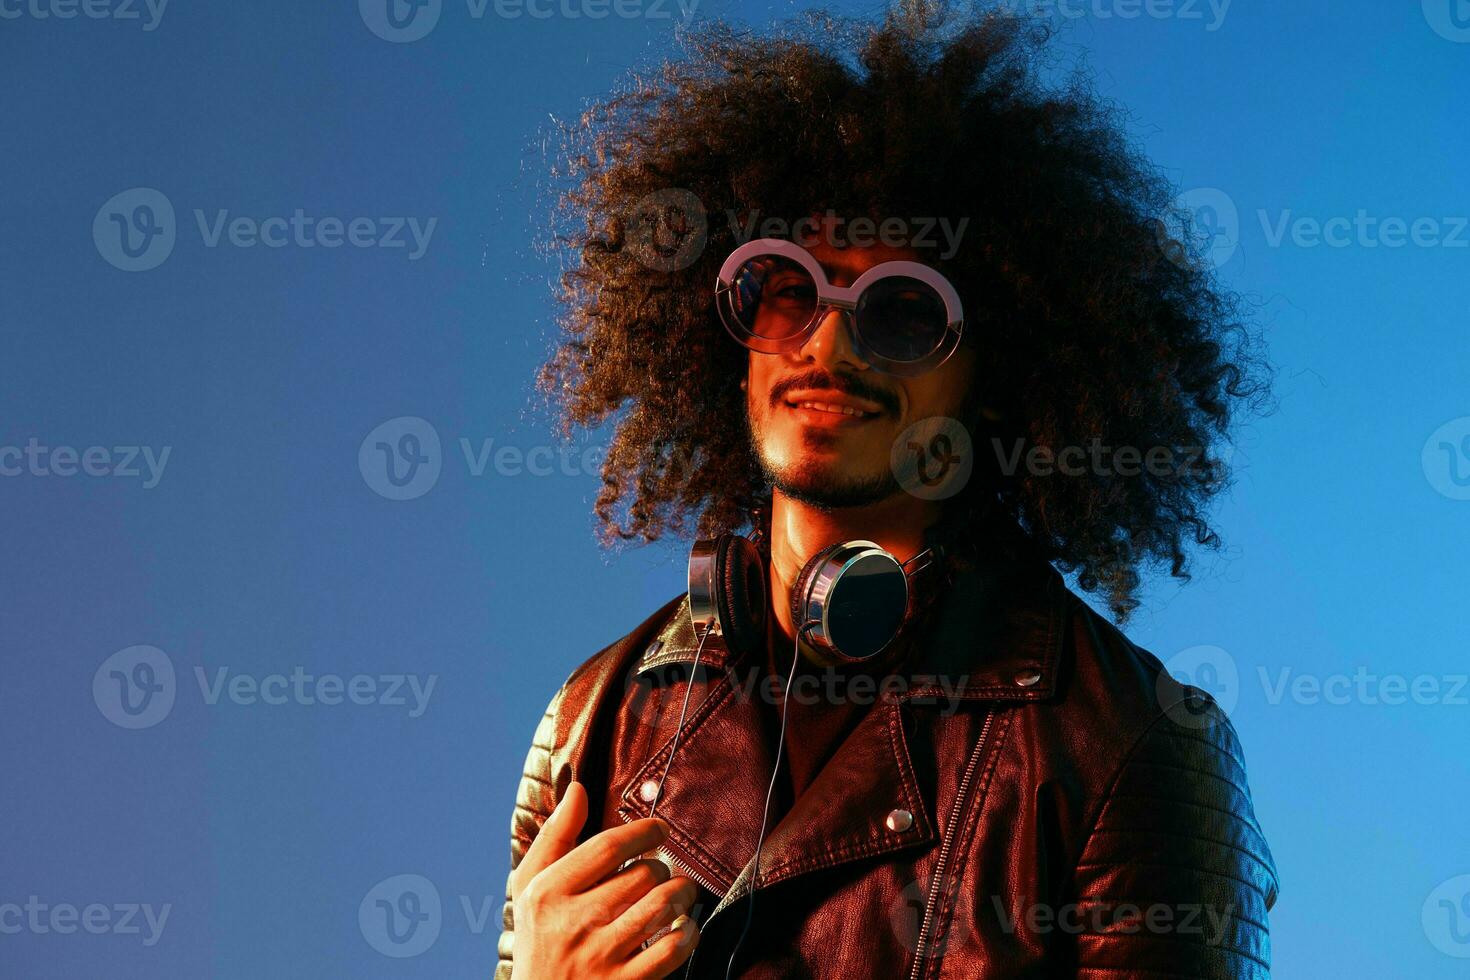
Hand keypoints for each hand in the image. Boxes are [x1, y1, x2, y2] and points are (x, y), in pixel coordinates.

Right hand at [508, 781, 699, 978]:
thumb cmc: (538, 937)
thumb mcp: (531, 886)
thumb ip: (555, 836)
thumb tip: (577, 789)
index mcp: (548, 892)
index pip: (607, 847)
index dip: (643, 831)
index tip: (660, 830)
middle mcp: (573, 923)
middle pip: (641, 876)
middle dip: (662, 868)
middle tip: (661, 872)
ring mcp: (600, 958)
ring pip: (662, 907)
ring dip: (682, 893)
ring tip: (679, 892)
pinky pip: (672, 950)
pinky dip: (687, 932)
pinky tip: (682, 926)